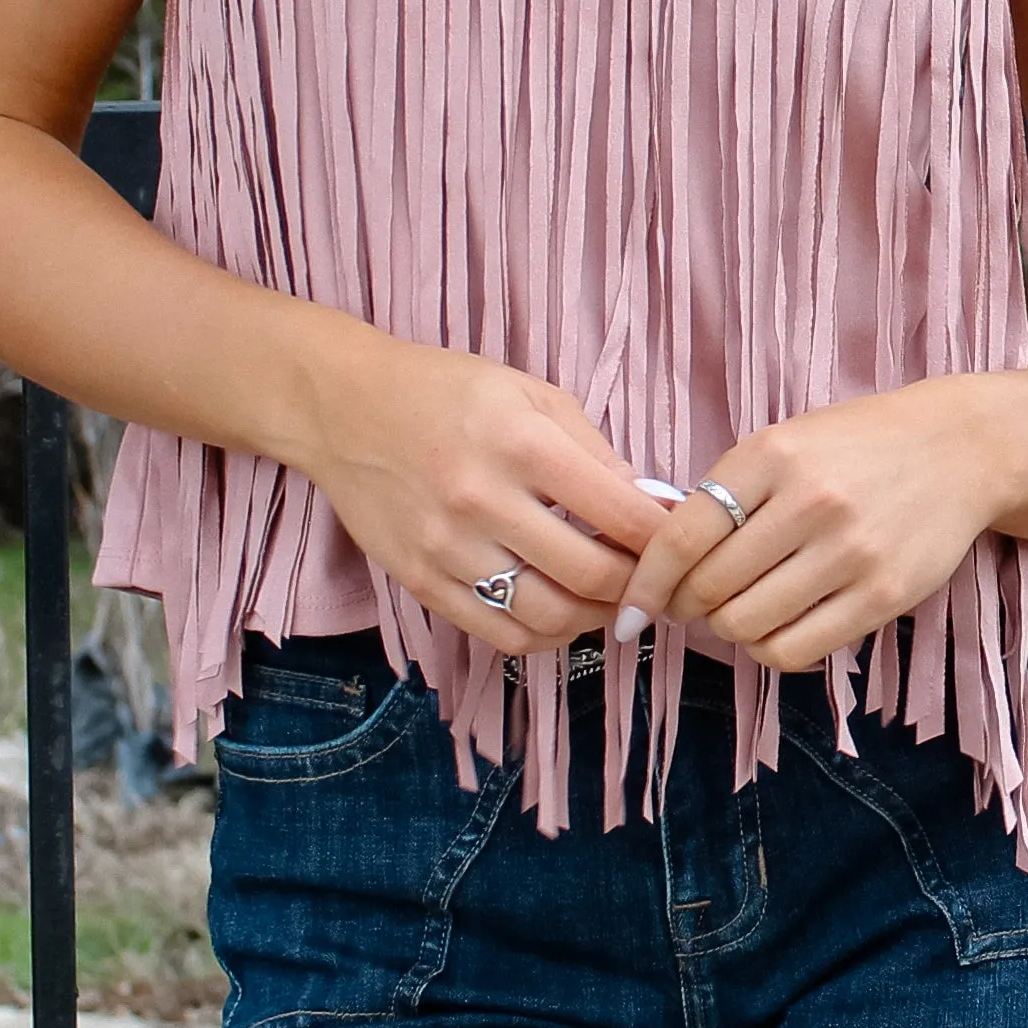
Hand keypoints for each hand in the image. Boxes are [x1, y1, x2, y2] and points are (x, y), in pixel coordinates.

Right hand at [297, 338, 669, 653]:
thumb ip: (594, 452)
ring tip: (610, 600)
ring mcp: (449, 548)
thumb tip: (651, 509)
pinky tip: (560, 612)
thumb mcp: (530, 395)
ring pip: (549, 618)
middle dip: (639, 587)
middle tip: (655, 583)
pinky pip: (499, 634)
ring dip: (595, 619)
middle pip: (592, 576)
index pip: (621, 514)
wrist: (343, 408)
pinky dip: (544, 635)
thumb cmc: (446, 392)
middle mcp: (484, 501)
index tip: (684, 546)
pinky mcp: (421, 582)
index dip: (666, 539)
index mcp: (522, 444)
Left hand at [609, 380, 1010, 673]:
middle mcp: (811, 502)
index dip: (647, 581)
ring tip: (737, 611)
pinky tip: (774, 627)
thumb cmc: (856, 447)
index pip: (683, 534)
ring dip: (728, 629)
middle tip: (691, 605)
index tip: (633, 607)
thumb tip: (656, 559)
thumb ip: (725, 492)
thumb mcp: (784, 442)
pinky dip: (769, 648)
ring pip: (748, 625)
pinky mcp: (884, 595)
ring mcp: (851, 552)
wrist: (960, 450)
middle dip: (687, 607)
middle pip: (711, 588)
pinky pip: (796, 649)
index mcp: (772, 454)